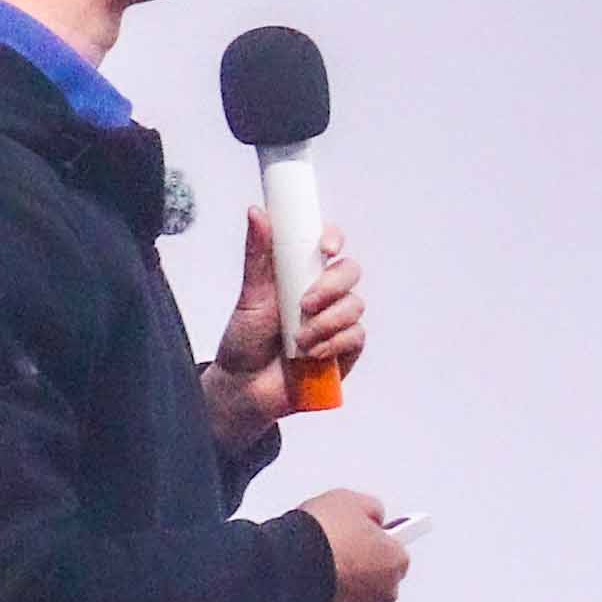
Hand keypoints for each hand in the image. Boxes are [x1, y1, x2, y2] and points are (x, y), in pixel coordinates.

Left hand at [205, 222, 369, 437]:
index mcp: (299, 272)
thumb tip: (257, 213)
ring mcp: (338, 320)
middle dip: (330, 286)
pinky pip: (356, 336)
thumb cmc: (246, 340)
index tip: (325, 248)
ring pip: (354, 305)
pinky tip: (313, 354)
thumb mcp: (250, 296)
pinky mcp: (348, 348)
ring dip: (326, 322)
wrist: (247, 388)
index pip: (326, 243)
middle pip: (350, 270)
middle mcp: (323, 292)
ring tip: (300, 340)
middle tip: (305, 303)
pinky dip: (334, 343)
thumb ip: (258, 255)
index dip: (332, 239)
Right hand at [296, 488, 409, 601]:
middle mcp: (386, 592)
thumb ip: (371, 510)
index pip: (394, 550)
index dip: (376, 540)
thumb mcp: (349, 501)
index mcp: (396, 560)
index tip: (368, 536)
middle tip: (334, 550)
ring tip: (315, 568)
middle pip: (377, 577)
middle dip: (360, 567)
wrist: (285, 568)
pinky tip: (307, 587)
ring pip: (356, 599)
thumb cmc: (319, 534)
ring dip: (342, 587)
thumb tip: (375, 517)